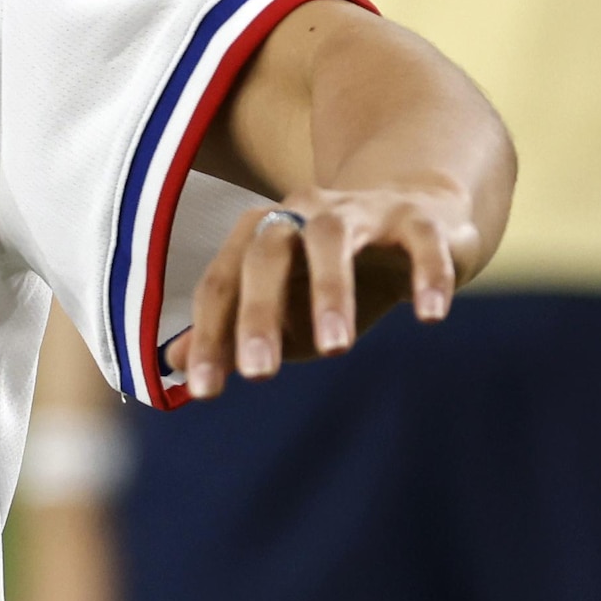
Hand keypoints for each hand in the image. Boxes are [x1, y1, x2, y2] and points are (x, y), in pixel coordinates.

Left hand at [173, 182, 474, 399]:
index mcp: (261, 235)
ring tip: (337, 349)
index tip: (203, 392)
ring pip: (333, 238)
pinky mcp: (418, 216)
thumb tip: (171, 364)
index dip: (210, 336)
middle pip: (267, 253)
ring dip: (331, 291)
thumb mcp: (285, 308)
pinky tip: (429, 316)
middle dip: (259, 314)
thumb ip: (231, 332)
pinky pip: (420, 239)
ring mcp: (361, 209)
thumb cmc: (338, 275)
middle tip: (257, 376)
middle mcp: (302, 212)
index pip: (223, 283)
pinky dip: (425, 274)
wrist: (419, 215)